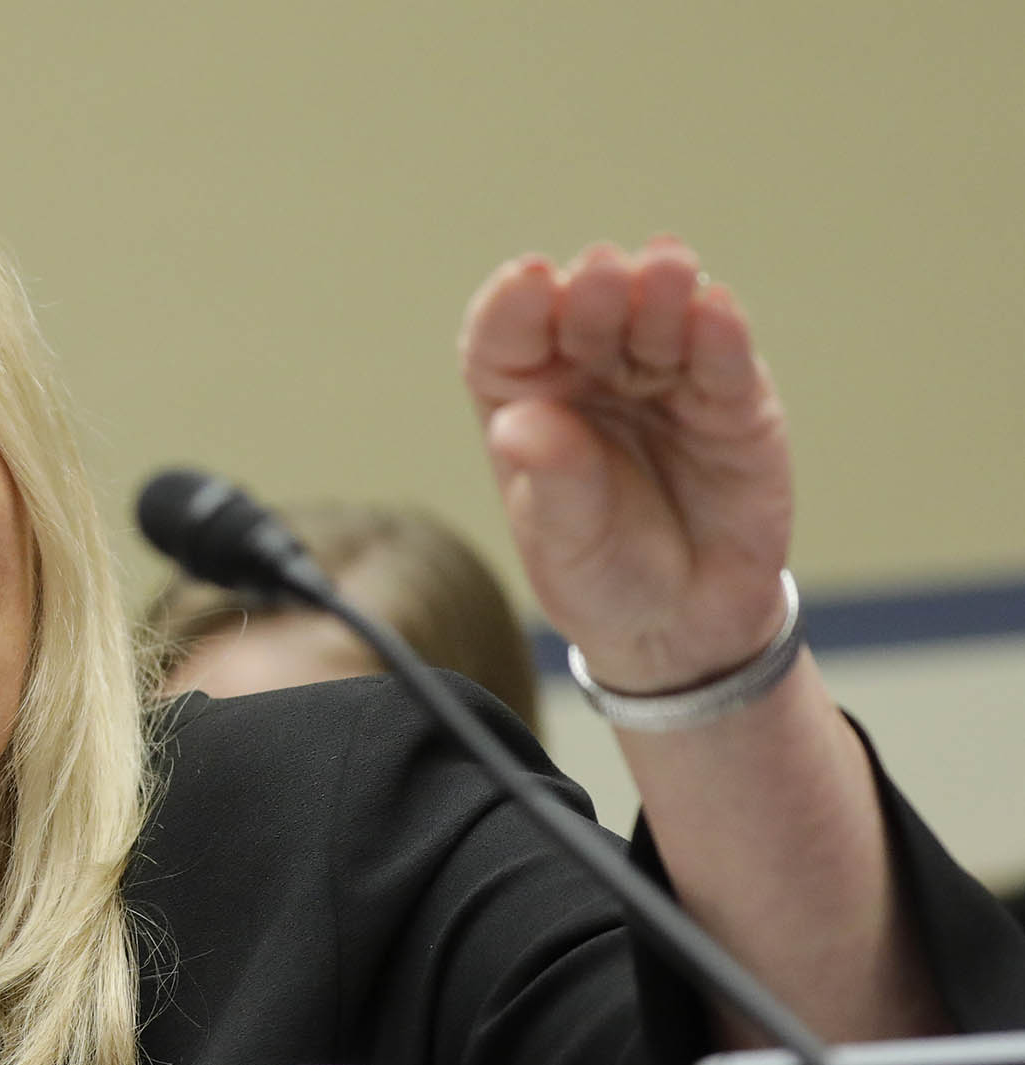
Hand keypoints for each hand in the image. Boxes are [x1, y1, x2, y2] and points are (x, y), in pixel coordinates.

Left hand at [460, 239, 792, 693]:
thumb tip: (518, 424)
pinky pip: (723, 361)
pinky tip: (715, 307)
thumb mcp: (564, 538)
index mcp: (526, 397)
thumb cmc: (601, 571)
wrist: (684, 622)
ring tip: (665, 267)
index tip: (527, 281)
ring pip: (659, 321)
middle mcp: (592, 375)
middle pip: (587, 315)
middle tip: (602, 273)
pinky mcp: (730, 401)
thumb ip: (552, 478)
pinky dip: (721, 333)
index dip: (514, 305)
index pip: (507, 338)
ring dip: (661, 292)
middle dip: (595, 291)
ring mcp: (663, 379)